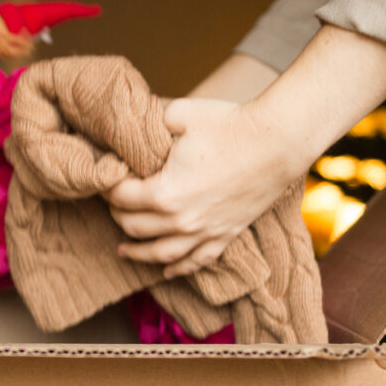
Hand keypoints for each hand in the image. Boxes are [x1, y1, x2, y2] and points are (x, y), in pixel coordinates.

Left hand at [105, 98, 299, 278]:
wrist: (278, 142)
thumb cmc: (230, 125)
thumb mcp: (180, 115)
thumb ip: (149, 121)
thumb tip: (130, 124)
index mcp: (165, 192)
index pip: (121, 198)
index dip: (108, 187)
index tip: (106, 178)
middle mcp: (182, 220)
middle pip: (134, 227)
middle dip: (117, 216)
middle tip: (112, 205)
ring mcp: (205, 231)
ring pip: (161, 253)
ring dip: (138, 252)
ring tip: (123, 250)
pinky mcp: (225, 234)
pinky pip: (197, 261)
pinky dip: (178, 268)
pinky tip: (166, 270)